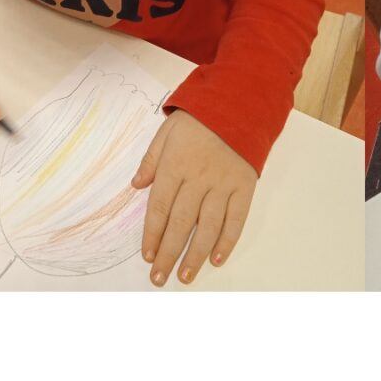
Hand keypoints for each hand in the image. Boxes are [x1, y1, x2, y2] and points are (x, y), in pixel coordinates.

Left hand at [132, 109, 257, 285]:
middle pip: (181, 223)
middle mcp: (198, 178)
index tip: (147, 256)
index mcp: (175, 165)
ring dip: (195, 255)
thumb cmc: (200, 118)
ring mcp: (223, 184)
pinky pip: (236, 219)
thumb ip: (151, 159)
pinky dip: (227, 241)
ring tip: (185, 276)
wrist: (240, 102)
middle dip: (168, 253)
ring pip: (207, 227)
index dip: (152, 234)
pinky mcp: (244, 186)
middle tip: (159, 278)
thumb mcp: (167, 131)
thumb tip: (136, 185)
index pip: (160, 207)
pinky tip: (216, 258)